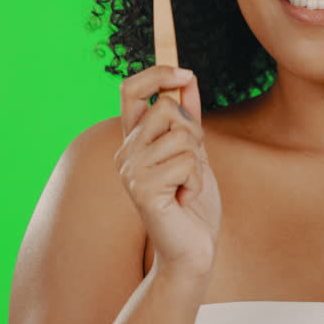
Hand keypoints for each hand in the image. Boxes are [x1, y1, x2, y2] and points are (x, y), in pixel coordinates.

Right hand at [113, 65, 221, 279]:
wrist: (192, 251)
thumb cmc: (193, 205)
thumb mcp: (195, 153)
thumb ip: (189, 118)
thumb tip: (187, 79)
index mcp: (134, 140)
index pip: (131, 90)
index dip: (156, 73)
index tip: (185, 74)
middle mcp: (126, 152)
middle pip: (167, 108)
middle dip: (194, 133)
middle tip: (192, 165)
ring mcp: (131, 171)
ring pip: (182, 136)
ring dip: (198, 163)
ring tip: (187, 187)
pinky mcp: (144, 189)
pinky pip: (187, 162)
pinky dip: (198, 182)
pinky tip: (185, 200)